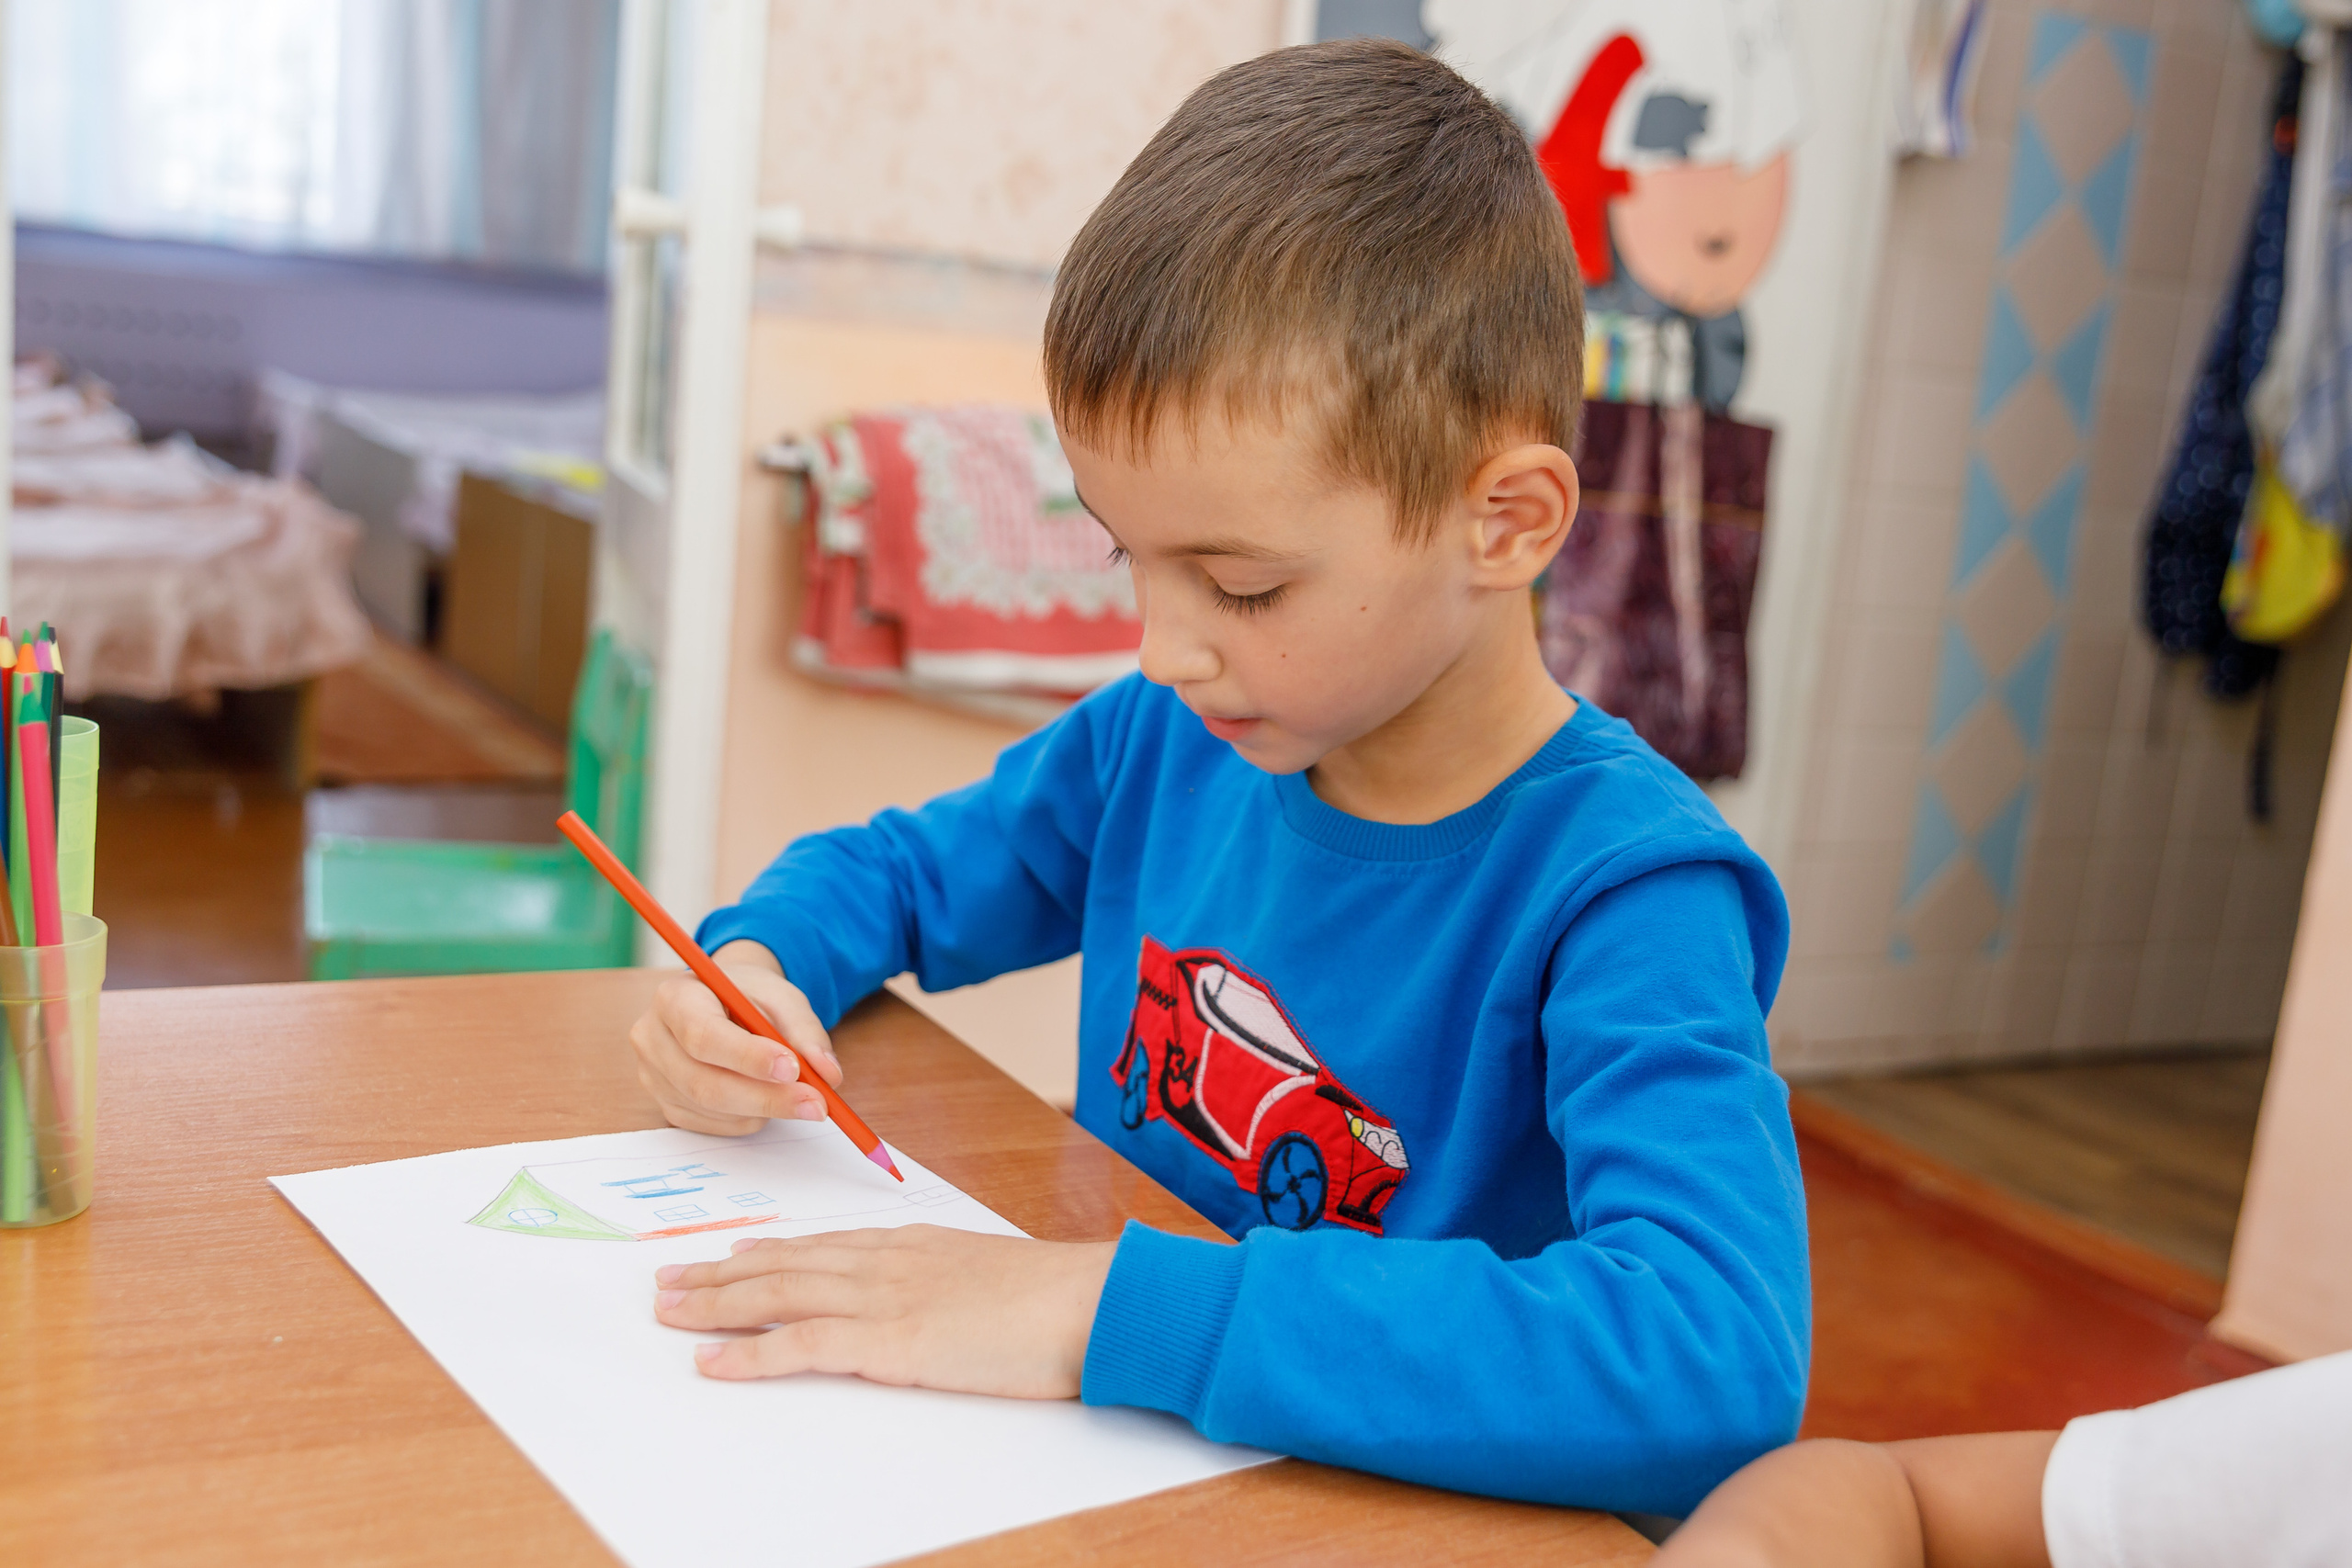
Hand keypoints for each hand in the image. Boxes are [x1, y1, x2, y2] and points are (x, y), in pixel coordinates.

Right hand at [628, 941, 843, 1135]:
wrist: (722, 1002)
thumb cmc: (749, 997)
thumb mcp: (782, 998)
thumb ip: (806, 1032)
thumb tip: (828, 1075)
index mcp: (674, 997)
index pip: (703, 1035)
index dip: (748, 1057)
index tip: (792, 1068)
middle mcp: (651, 1038)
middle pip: (703, 1082)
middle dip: (766, 1097)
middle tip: (816, 1103)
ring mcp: (653, 1077)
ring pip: (712, 1109)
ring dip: (764, 1109)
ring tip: (796, 1093)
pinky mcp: (666, 1105)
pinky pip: (713, 1125)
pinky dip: (750, 1119)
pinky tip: (765, 1098)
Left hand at [652, 1228, 1119, 1397]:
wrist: (1088, 1301)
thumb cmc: (1054, 1298)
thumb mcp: (988, 1279)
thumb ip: (945, 1285)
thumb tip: (928, 1304)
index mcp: (910, 1246)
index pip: (820, 1246)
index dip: (765, 1252)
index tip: (726, 1255)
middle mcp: (886, 1262)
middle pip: (783, 1264)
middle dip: (719, 1274)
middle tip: (669, 1282)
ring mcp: (884, 1297)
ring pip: (778, 1295)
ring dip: (716, 1305)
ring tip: (670, 1312)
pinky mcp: (889, 1340)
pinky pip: (803, 1346)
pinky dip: (751, 1355)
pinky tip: (714, 1364)